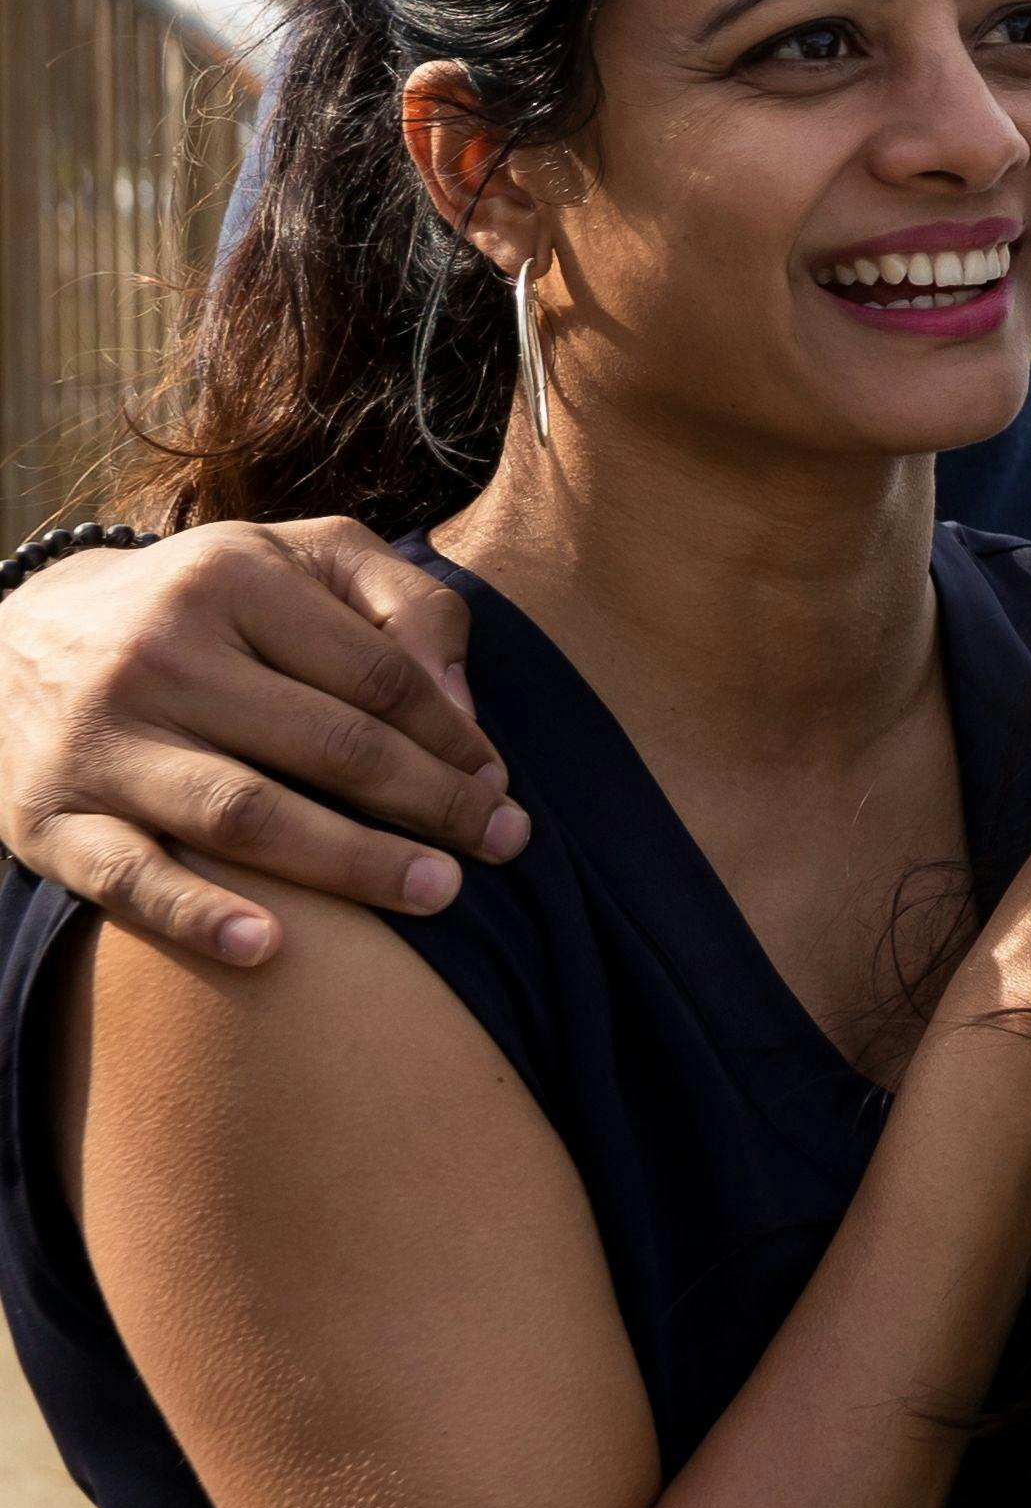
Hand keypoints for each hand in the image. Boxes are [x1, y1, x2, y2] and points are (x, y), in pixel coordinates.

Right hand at [0, 523, 518, 965]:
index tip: (502, 783)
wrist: (19, 639)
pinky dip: (198, 916)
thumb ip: (402, 604)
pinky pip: (130, 878)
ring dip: (352, 863)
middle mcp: (161, 656)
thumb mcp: (302, 559)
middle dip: (433, 803)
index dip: (456, 737)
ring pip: (245, 813)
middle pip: (330, 744)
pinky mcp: (48, 819)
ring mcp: (102, 741)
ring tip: (437, 893)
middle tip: (505, 843)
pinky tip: (269, 948)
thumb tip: (461, 706)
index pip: (380, 676)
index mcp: (232, 581)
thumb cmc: (205, 604)